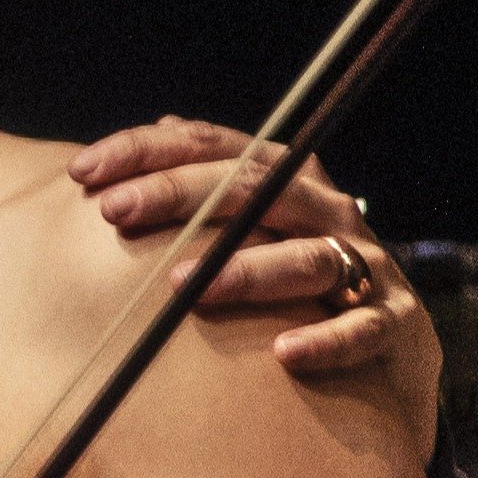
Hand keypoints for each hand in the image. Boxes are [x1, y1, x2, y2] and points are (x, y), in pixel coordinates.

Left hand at [65, 117, 417, 379]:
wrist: (390, 341)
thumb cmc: (299, 275)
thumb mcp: (257, 223)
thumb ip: (212, 183)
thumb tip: (164, 124)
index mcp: (288, 178)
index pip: (213, 145)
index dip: (146, 151)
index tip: (83, 173)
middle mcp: (327, 211)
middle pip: (256, 187)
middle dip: (180, 193)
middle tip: (114, 212)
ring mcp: (364, 264)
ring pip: (308, 258)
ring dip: (248, 269)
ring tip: (189, 285)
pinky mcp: (393, 321)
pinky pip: (363, 329)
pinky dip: (327, 340)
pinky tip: (284, 353)